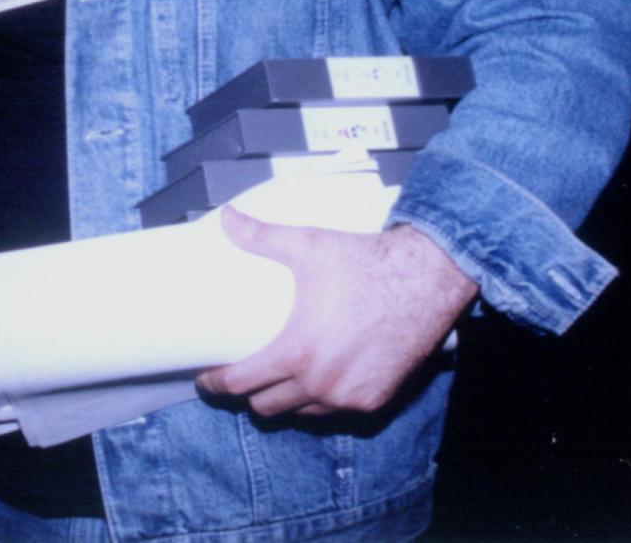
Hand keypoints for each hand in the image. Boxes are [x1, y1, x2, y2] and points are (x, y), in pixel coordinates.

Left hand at [197, 208, 477, 416]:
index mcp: (297, 353)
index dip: (216, 385)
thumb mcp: (307, 246)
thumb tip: (225, 217)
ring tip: (275, 381)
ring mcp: (350, 398)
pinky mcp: (376, 400)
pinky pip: (337, 413)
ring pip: (301, 415)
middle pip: (266, 407)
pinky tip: (313, 386)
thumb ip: (261, 235)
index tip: (205, 379)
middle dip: (248, 395)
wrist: (426, 280)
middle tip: (239, 376)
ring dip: (284, 402)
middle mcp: (321, 384)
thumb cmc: (364, 264)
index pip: (241, 385)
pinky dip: (320, 404)